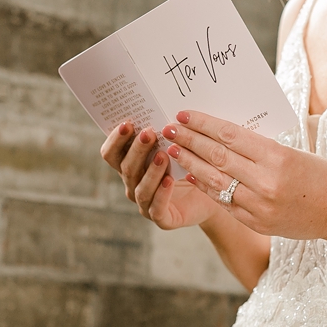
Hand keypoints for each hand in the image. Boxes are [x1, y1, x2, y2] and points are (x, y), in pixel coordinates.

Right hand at [100, 120, 222, 229]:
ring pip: (140, 187)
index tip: (128, 122)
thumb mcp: (178, 145)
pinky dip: (161, 193)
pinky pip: (156, 207)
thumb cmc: (192, 163)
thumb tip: (162, 108)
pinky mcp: (162, 218)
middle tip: (149, 133)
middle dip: (136, 149)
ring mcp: (145, 203)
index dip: (116, 139)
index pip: (111, 153)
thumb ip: (166, 133)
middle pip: (125, 167)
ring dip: (150, 170)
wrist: (215, 191)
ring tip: (163, 155)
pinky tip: (169, 180)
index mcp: (130, 165)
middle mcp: (133, 184)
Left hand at [162, 110, 326, 240]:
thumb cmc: (319, 175)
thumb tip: (222, 135)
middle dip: (190, 140)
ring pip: (216, 180)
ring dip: (191, 163)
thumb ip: (259, 148)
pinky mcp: (256, 221)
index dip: (203, 124)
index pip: (230, 136)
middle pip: (218, 156)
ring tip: (174, 150)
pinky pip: (225, 201)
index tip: (184, 114)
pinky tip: (193, 175)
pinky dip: (207, 187)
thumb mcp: (292, 152)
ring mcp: (259, 205)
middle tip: (169, 129)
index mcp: (277, 156)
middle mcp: (265, 181)